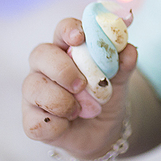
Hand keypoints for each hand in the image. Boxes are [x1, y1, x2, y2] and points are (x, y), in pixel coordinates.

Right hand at [22, 17, 138, 159]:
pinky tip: (67, 124)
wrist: (103, 131)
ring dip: (62, 101)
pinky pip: (36, 121)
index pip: (63, 30)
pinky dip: (57, 125)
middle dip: (62, 69)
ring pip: (34, 88)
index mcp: (65, 50)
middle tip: (81, 85)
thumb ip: (123, 64)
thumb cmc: (105, 98)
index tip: (79, 38)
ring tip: (80, 110)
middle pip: (40, 54)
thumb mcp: (119, 81)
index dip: (69, 30)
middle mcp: (44, 68)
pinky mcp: (31, 120)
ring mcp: (33, 93)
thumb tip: (129, 50)